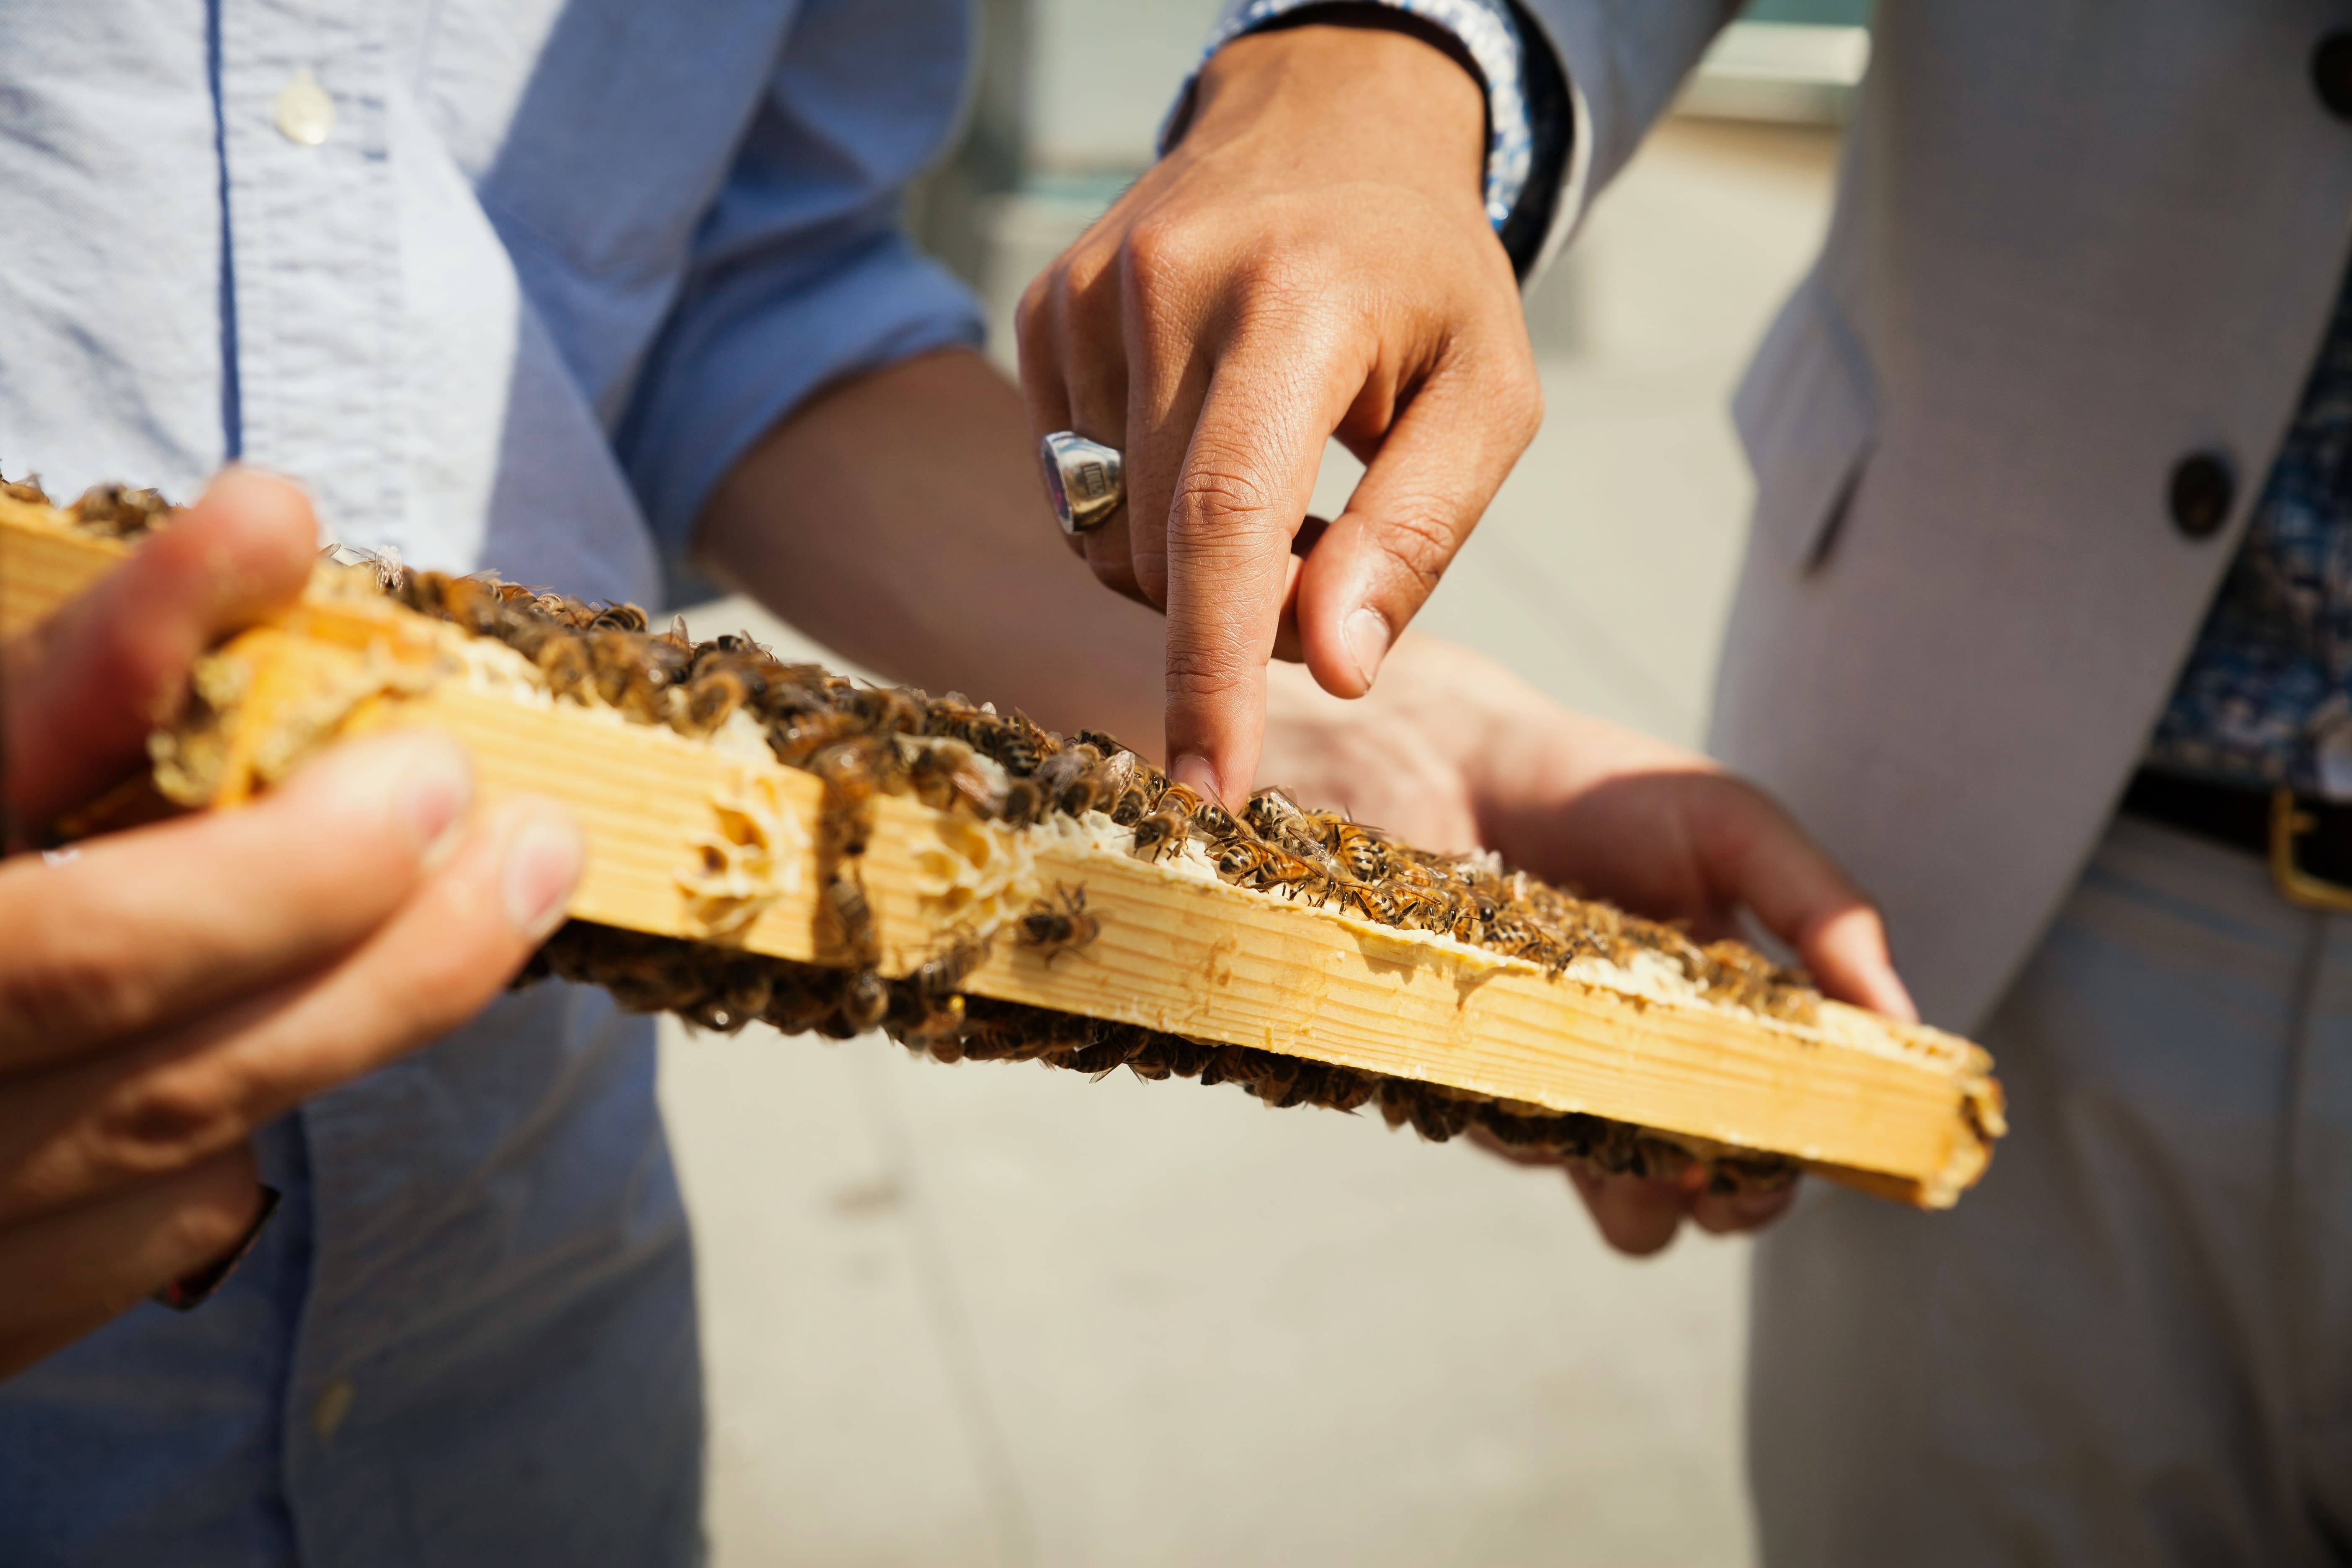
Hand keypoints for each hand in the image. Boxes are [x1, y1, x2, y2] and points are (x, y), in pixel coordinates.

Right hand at [0, 470, 583, 1376]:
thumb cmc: (4, 872)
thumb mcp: (9, 785)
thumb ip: (70, 706)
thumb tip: (270, 529)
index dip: (118, 645)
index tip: (273, 529)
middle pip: (88, 958)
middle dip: (304, 866)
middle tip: (459, 775)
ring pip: (168, 1107)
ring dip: (373, 992)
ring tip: (519, 879)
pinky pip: (156, 1223)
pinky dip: (247, 1129)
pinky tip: (308, 1044)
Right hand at [1017, 20, 1540, 804]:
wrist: (1331, 123)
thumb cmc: (1427, 284)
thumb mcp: (1486, 399)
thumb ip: (1416, 536)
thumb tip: (1336, 672)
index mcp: (1295, 300)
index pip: (1225, 518)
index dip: (1211, 670)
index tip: (1209, 788)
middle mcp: (1167, 284)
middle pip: (1165, 551)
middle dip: (1242, 614)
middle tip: (1330, 569)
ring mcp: (1088, 292)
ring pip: (1106, 536)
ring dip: (1190, 568)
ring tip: (1279, 492)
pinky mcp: (1044, 308)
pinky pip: (1073, 486)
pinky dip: (1142, 510)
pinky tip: (1206, 443)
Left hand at [1258, 638, 1917, 1254]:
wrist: (1441, 771)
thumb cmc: (1601, 790)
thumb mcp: (1733, 826)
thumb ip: (1825, 914)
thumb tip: (1907, 1027)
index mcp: (1742, 1023)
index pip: (1802, 1127)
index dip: (1817, 1156)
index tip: (1816, 1146)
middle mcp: (1664, 1074)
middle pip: (1727, 1198)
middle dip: (1742, 1203)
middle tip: (1724, 1169)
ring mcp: (1575, 1096)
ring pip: (1633, 1216)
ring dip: (1649, 1199)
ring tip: (1637, 1140)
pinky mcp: (1484, 1101)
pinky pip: (1531, 1162)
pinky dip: (1546, 1137)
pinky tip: (1538, 1067)